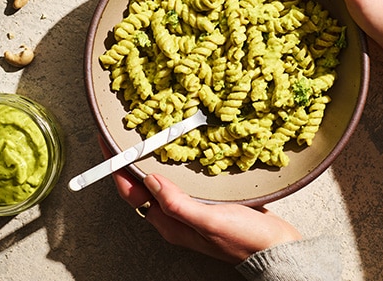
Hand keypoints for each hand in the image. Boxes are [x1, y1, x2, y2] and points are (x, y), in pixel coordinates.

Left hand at [98, 136, 300, 263]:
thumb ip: (178, 204)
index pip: (131, 192)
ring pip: (159, 179)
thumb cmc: (244, 239)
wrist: (275, 247)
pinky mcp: (203, 199)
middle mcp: (174, 215)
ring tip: (144, 135)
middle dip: (128, 160)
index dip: (116, 168)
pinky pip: (179, 177)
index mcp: (169, 222)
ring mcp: (188, 207)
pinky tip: (178, 148)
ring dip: (149, 158)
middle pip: (141, 185)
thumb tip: (150, 180)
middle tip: (123, 134)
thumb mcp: (209, 221)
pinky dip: (172, 161)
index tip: (107, 144)